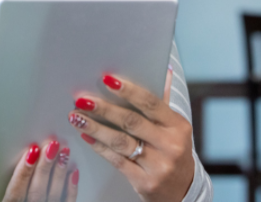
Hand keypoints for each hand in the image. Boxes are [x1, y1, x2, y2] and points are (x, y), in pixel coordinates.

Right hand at [0, 140, 78, 201]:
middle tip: (52, 144)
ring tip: (64, 151)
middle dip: (45, 169)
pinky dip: (71, 191)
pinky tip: (73, 172)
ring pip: (53, 199)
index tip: (32, 151)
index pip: (14, 195)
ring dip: (59, 175)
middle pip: (36, 194)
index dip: (24, 173)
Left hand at [67, 68, 194, 201]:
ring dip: (95, 127)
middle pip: (131, 121)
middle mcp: (170, 145)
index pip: (150, 103)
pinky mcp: (145, 182)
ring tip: (77, 117)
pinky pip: (117, 161)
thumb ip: (163, 100)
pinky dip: (99, 147)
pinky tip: (86, 136)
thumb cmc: (173, 149)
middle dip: (104, 108)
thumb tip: (165, 70)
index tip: (106, 79)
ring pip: (120, 142)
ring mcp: (158, 166)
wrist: (183, 190)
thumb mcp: (174, 126)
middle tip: (82, 99)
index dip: (128, 90)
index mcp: (177, 125)